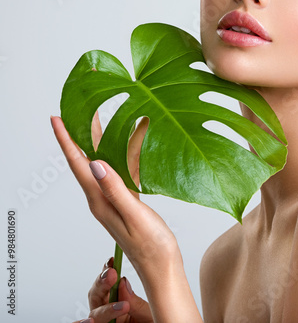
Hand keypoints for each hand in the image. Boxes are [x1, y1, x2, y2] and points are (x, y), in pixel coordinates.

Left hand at [51, 114, 180, 286]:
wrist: (161, 266)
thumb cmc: (152, 246)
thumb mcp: (134, 217)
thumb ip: (115, 190)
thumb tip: (95, 163)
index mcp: (99, 201)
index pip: (78, 165)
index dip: (66, 140)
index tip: (57, 119)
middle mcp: (101, 198)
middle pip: (85, 159)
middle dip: (79, 134)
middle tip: (77, 109)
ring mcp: (113, 199)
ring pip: (101, 163)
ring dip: (99, 141)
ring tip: (98, 120)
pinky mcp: (125, 200)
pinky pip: (118, 170)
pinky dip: (121, 154)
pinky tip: (128, 144)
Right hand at [72, 257, 152, 322]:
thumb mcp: (149, 316)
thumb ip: (137, 303)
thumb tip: (123, 282)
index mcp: (122, 305)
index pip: (111, 285)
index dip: (108, 271)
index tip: (112, 260)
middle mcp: (109, 316)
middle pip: (97, 295)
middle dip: (103, 283)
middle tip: (112, 274)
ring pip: (92, 314)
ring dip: (100, 307)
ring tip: (113, 305)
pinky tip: (88, 322)